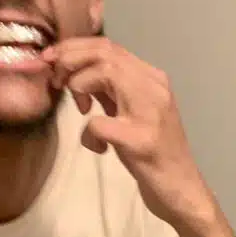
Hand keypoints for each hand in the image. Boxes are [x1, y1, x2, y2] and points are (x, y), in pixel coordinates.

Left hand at [46, 38, 215, 232]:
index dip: (73, 48)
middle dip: (69, 60)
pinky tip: (99, 148)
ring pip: (103, 73)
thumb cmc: (155, 156)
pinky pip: (97, 123)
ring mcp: (150, 113)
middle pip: (103, 52)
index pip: (108, 46)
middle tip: (55, 81)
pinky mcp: (140, 140)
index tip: (52, 62)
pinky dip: (88, 134)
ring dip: (78, 86)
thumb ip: (110, 91)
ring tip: (81, 109)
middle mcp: (155, 88)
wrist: (183, 191)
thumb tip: (74, 69)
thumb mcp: (132, 113)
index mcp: (153, 79)